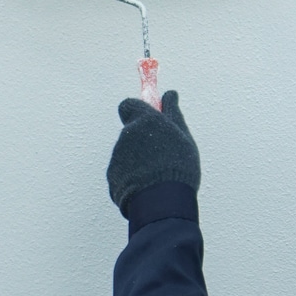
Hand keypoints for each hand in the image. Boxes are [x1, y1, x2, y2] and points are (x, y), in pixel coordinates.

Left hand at [106, 89, 200, 214]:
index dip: (138, 110)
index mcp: (143, 121)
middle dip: (143, 140)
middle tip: (163, 155)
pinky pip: (124, 172)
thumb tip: (170, 94)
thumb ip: (172, 112)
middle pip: (131, 132)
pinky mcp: (112, 177)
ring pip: (128, 154)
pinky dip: (133, 177)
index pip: (129, 105)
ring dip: (140, 160)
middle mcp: (126, 135)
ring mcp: (117, 157)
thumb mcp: (182, 135)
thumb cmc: (178, 165)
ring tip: (159, 175)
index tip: (151, 118)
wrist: (161, 200)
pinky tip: (149, 187)